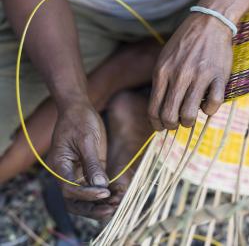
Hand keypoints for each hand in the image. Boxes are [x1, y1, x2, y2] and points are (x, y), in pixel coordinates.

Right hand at [47, 102, 113, 218]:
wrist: (79, 109)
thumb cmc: (79, 120)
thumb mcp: (86, 140)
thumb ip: (92, 163)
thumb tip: (100, 185)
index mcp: (59, 166)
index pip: (68, 190)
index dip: (86, 195)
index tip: (104, 192)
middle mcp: (66, 174)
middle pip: (75, 201)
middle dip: (92, 208)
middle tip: (112, 208)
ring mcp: (77, 174)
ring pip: (85, 198)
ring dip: (100, 203)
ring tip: (119, 202)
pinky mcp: (88, 170)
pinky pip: (95, 187)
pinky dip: (106, 192)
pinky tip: (119, 192)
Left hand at [148, 14, 232, 129]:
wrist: (209, 23)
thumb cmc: (184, 45)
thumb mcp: (164, 61)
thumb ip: (160, 84)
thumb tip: (158, 112)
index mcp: (162, 72)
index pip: (154, 109)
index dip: (156, 124)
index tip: (160, 128)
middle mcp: (179, 76)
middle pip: (169, 116)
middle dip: (172, 126)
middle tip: (176, 124)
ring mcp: (199, 76)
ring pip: (189, 114)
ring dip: (188, 122)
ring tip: (190, 117)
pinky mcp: (218, 77)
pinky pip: (213, 105)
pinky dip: (209, 111)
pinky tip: (207, 105)